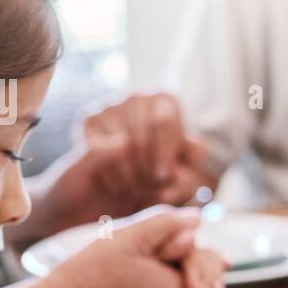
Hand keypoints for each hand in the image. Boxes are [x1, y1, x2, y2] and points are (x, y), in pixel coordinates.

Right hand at [24, 207, 227, 287]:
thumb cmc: (88, 279)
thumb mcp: (129, 238)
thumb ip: (168, 223)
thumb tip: (196, 219)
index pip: (205, 257)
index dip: (179, 242)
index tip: (152, 245)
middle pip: (199, 274)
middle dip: (179, 257)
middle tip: (144, 253)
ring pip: (183, 287)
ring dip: (167, 271)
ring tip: (135, 265)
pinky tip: (132, 282)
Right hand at [26, 93, 215, 238]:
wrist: (120, 174)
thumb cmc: (160, 168)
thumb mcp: (182, 164)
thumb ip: (193, 156)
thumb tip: (198, 146)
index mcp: (165, 99)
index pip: (163, 122)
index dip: (164, 153)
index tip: (164, 178)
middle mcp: (137, 96)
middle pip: (140, 132)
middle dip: (146, 166)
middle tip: (149, 189)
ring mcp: (111, 105)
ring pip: (119, 141)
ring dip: (128, 172)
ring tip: (136, 191)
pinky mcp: (89, 118)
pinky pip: (98, 148)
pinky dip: (110, 171)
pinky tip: (117, 186)